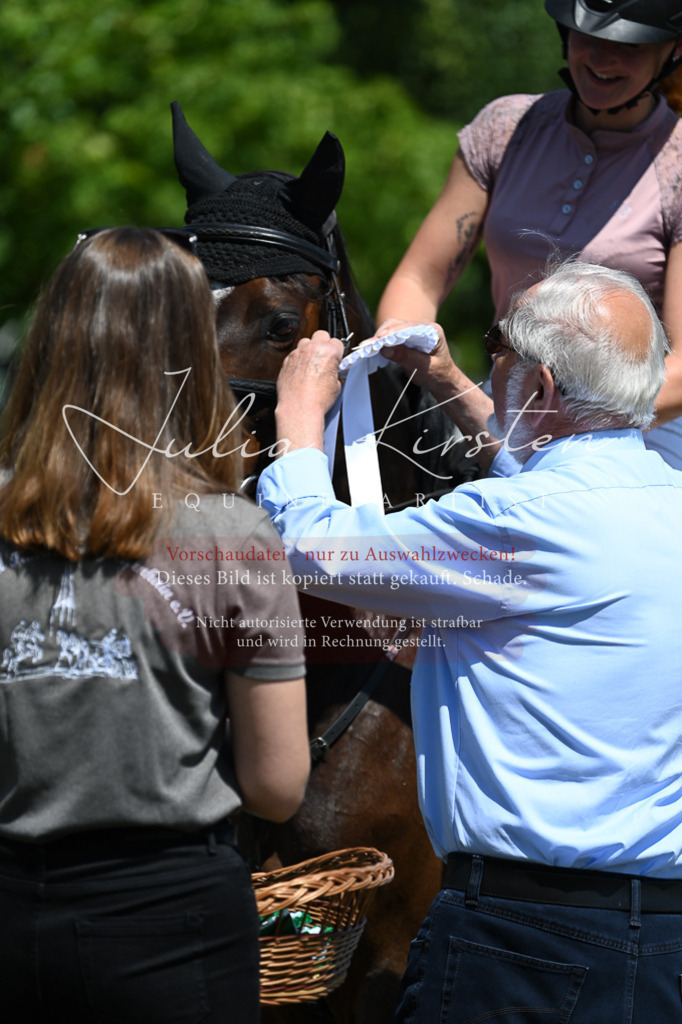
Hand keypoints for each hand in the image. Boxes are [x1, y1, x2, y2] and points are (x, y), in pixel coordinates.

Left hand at [274, 331, 343, 451]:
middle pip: (321, 335)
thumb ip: (334, 371)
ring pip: (305, 342)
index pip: (337, 342)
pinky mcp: (287, 360)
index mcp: (329, 352)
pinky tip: (302, 371)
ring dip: (309, 349)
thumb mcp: (336, 385)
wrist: (299, 408)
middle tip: (324, 356)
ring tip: (312, 363)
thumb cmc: (317, 400)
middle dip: (324, 343)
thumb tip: (332, 371)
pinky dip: (298, 359)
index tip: (336, 358)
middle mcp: (312, 349)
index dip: (337, 351)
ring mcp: (298, 353)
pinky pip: (294, 354)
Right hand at [371, 318, 456, 393]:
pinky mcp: (405, 337)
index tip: (379, 339)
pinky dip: (380, 341)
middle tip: (367, 345)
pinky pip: (390, 335)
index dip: (392, 333)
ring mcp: (413, 330)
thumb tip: (386, 350)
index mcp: (432, 331)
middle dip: (381, 334)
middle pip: (397, 324)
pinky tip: (371, 348)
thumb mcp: (424, 367)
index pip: (408, 327)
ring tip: (366, 347)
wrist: (442, 379)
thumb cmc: (438, 374)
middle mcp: (423, 326)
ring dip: (378, 337)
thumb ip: (407, 357)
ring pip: (391, 328)